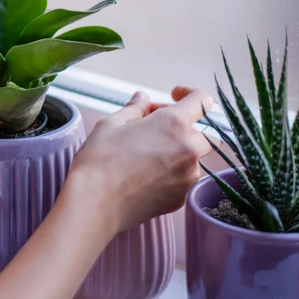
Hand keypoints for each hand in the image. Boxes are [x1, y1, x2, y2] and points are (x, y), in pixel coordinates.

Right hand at [63, 86, 212, 234]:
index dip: (190, 94)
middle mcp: (187, 150)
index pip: (201, 100)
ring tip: (146, 154)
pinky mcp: (179, 199)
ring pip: (194, 159)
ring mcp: (186, 177)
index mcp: (173, 124)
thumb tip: (142, 99)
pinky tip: (144, 176)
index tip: (176, 95)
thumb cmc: (99, 161)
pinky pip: (182, 181)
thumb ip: (134, 109)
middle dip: (183, 128)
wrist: (94, 204)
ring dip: (177, 152)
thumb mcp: (111, 124)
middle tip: (155, 128)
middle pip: (204, 133)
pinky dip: (170, 175)